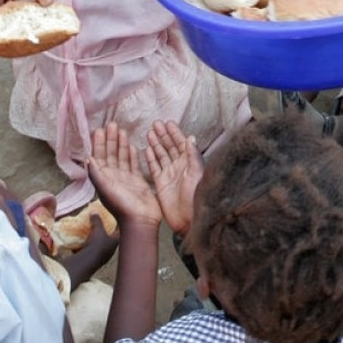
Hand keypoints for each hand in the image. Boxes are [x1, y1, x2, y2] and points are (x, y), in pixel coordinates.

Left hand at [89, 123, 160, 227]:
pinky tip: (132, 145)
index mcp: (104, 178)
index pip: (99, 157)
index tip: (99, 130)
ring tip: (122, 130)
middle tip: (112, 124)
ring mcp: (126, 178)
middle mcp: (113, 177)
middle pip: (110, 154)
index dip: (98, 144)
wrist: (141, 220)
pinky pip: (134, 164)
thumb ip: (96, 174)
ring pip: (122, 157)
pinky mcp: (138, 181)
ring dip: (121, 144)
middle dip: (110, 140)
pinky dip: (132, 155)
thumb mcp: (106, 189)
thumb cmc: (122, 205)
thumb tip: (87, 158)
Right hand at [145, 120, 202, 235]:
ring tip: (149, 133)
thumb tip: (190, 137)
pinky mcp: (161, 184)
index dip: (175, 133)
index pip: (181, 144)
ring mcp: (169, 175)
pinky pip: (154, 168)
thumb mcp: (196, 175)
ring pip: (161, 156)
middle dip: (163, 135)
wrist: (190, 220)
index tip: (168, 122)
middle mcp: (179, 167)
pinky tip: (146, 149)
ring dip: (156, 144)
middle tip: (155, 124)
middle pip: (169, 147)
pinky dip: (150, 159)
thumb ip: (192, 156)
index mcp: (189, 163)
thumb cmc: (196, 198)